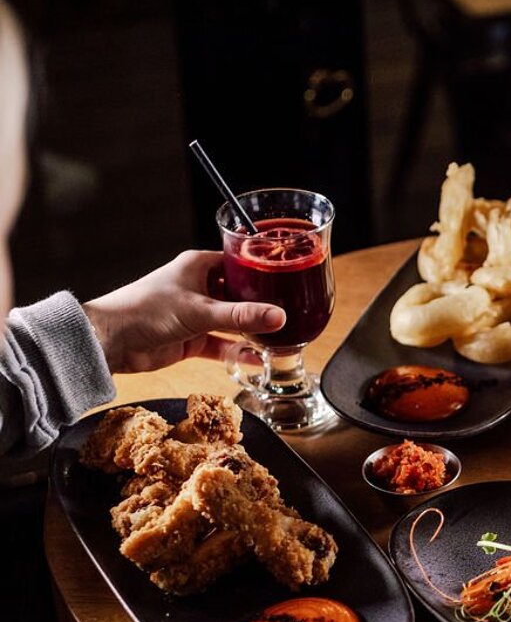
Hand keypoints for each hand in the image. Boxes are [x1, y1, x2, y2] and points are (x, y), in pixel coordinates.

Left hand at [84, 250, 285, 373]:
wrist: (109, 341)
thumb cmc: (144, 310)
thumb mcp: (200, 310)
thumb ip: (241, 316)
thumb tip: (278, 316)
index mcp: (199, 266)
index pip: (238, 263)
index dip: (261, 271)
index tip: (287, 280)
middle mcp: (199, 287)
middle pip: (239, 294)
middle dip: (261, 305)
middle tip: (290, 311)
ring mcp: (196, 314)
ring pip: (232, 321)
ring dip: (251, 331)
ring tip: (279, 337)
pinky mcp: (191, 338)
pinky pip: (221, 345)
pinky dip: (236, 351)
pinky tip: (255, 358)